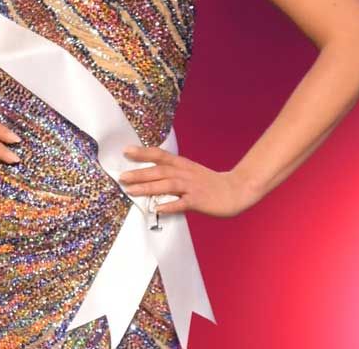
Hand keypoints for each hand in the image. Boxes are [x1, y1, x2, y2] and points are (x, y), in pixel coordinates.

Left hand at [119, 145, 257, 217]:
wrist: (236, 190)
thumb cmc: (210, 182)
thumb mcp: (191, 171)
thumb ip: (173, 171)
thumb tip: (151, 174)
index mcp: (182, 165)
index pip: (160, 155)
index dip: (143, 152)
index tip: (126, 151)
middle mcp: (185, 173)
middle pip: (159, 171)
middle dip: (139, 173)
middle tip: (122, 177)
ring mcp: (191, 187)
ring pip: (167, 185)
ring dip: (148, 187)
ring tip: (132, 190)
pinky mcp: (198, 201)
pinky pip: (181, 203)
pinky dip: (169, 205)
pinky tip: (157, 208)